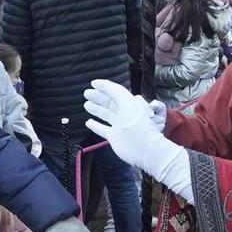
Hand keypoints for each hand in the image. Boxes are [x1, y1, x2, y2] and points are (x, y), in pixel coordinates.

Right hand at [84, 79, 191, 203]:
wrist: (145, 148)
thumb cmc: (138, 124)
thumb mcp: (127, 102)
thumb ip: (115, 91)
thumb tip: (104, 84)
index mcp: (128, 104)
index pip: (115, 92)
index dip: (105, 87)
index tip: (93, 83)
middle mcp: (124, 114)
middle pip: (109, 103)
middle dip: (98, 97)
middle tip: (86, 93)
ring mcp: (119, 126)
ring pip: (106, 115)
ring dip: (96, 109)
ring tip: (86, 104)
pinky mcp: (115, 137)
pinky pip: (103, 130)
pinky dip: (95, 126)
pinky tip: (88, 122)